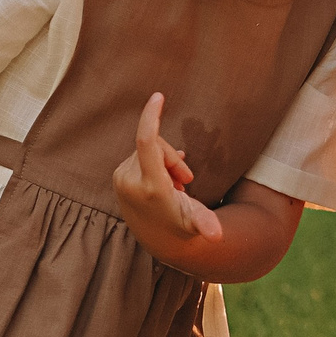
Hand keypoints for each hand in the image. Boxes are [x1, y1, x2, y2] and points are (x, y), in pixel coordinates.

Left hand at [112, 93, 220, 259]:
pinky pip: (140, 154)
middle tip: (185, 182)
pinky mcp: (118, 176)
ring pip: (149, 150)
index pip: (146, 141)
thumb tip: (217, 236)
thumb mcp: (196, 222)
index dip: (152, 116)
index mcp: (150, 186)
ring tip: (174, 187)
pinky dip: (155, 164)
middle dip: (174, 159)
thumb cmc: (182, 226)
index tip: (158, 96)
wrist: (158, 240)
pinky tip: (164, 181)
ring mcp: (121, 178)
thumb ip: (206, 224)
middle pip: (157, 146)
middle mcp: (130, 180)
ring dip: (166, 165)